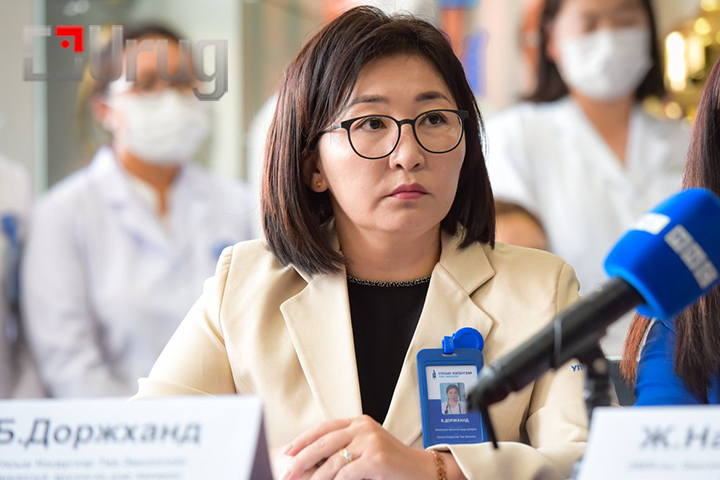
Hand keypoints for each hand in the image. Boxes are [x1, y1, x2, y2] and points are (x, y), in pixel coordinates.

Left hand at [278, 415, 435, 479]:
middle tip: (287, 471)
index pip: (324, 427)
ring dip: (315, 476)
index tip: (287, 451)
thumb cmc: (391, 463)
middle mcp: (364, 427)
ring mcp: (371, 441)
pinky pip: (347, 473)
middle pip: (324, 441)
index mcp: (359, 422)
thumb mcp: (366, 449)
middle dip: (302, 458)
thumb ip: (345, 448)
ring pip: (333, 460)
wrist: (422, 470)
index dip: (304, 439)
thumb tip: (311, 460)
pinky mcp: (376, 458)